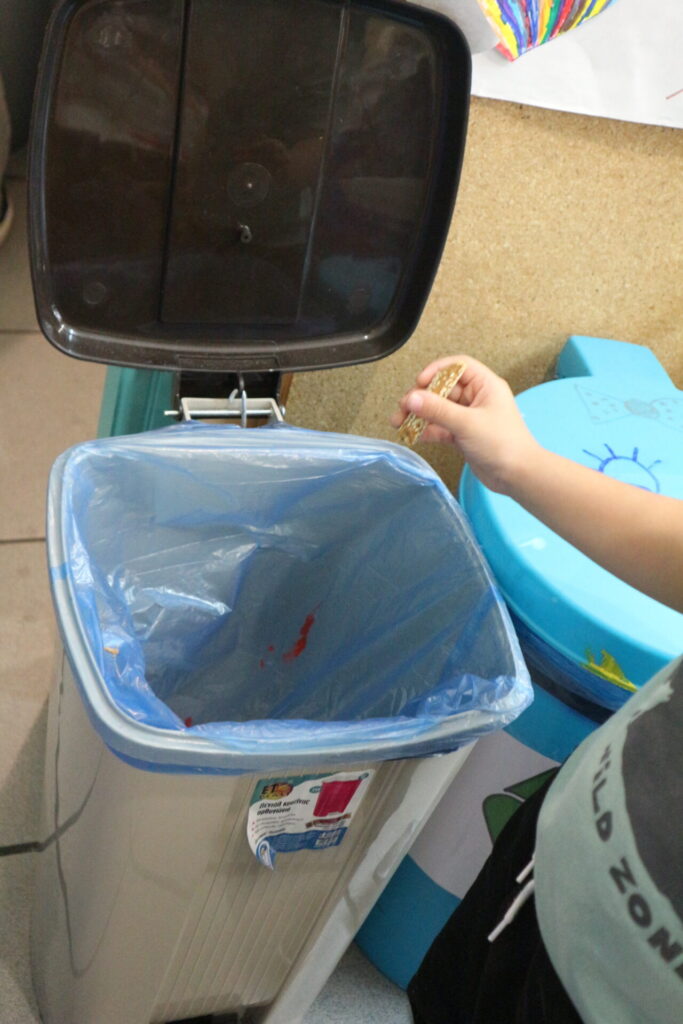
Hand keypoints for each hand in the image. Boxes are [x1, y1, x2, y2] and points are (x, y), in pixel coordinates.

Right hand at [392, 356, 540, 493]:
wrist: (517, 476)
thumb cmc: (502, 444)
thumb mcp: (467, 423)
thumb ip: (437, 410)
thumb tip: (411, 398)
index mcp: (485, 386)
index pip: (457, 367)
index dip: (437, 370)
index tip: (419, 382)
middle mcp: (476, 398)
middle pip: (443, 389)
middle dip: (421, 397)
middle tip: (403, 407)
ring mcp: (469, 417)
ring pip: (438, 409)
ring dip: (419, 415)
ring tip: (399, 422)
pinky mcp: (463, 435)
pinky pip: (440, 427)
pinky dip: (427, 430)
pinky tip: (413, 435)